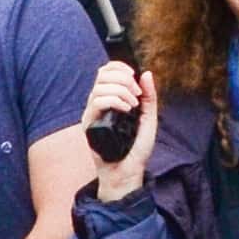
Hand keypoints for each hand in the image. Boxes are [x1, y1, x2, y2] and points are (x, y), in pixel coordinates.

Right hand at [83, 61, 158, 198]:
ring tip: (133, 106)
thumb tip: (146, 74)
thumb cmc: (136, 148)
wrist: (128, 172)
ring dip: (121, 91)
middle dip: (123, 79)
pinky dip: (114, 101)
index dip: (118, 67)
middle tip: (137, 95)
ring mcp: (92, 114)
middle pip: (102, 75)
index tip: (133, 73)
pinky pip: (96, 102)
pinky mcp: (89, 124)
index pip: (106, 72)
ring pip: (99, 87)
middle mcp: (99, 104)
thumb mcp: (149, 119)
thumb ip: (149, 97)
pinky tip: (126, 110)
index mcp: (111, 99)